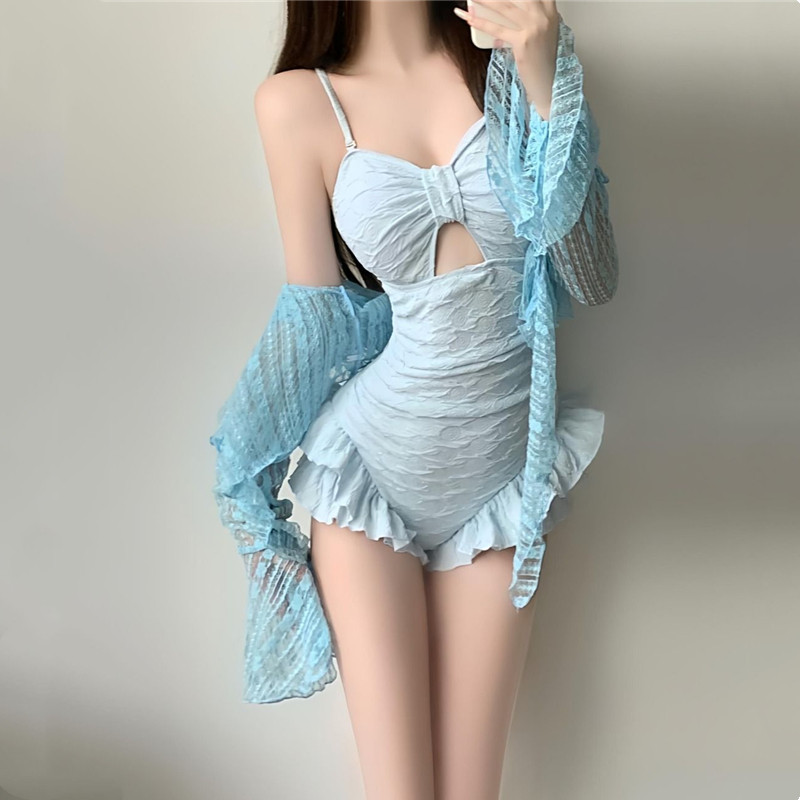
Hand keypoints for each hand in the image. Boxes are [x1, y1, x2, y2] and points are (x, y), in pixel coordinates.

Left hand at [453, 0, 559, 120]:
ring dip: (485, 0)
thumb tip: (506, 8)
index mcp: (550, 10)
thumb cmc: (543, 59)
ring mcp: (534, 28)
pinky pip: (497, 29)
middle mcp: (544, 16)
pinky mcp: (523, 42)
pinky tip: (469, 18)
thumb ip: (531, 16)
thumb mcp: (542, 31)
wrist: (547, 82)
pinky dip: (480, 23)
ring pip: (505, 6)